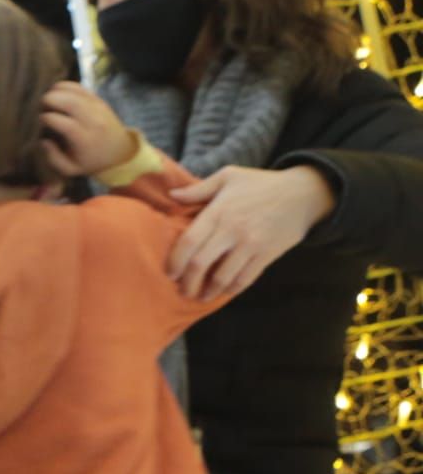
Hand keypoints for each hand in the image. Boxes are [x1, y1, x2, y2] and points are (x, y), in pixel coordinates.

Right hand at [39, 82, 135, 176]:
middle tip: (40, 105)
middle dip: (51, 100)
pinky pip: (80, 88)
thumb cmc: (90, 161)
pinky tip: (57, 91)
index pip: (63, 123)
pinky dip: (66, 86)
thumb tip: (43, 141)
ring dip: (57, 91)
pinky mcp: (98, 100)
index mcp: (84, 139)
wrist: (119, 150)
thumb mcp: (70, 169)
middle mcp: (92, 121)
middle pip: (70, 103)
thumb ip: (53, 158)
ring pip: (75, 92)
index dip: (47, 118)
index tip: (40, 120)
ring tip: (47, 98)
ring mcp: (97, 108)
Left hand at [167, 164, 334, 300]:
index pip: (189, 242)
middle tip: (182, 290)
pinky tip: (223, 291)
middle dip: (188, 282)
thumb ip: (198, 189)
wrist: (303, 193)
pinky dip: (232, 289)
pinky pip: (246, 279)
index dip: (175, 261)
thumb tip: (171, 195)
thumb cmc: (262, 184)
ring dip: (209, 291)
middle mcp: (232, 230)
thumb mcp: (228, 177)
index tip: (170, 272)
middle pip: (201, 264)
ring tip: (200, 296)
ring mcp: (251, 245)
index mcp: (218, 212)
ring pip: (223, 277)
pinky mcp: (267, 255)